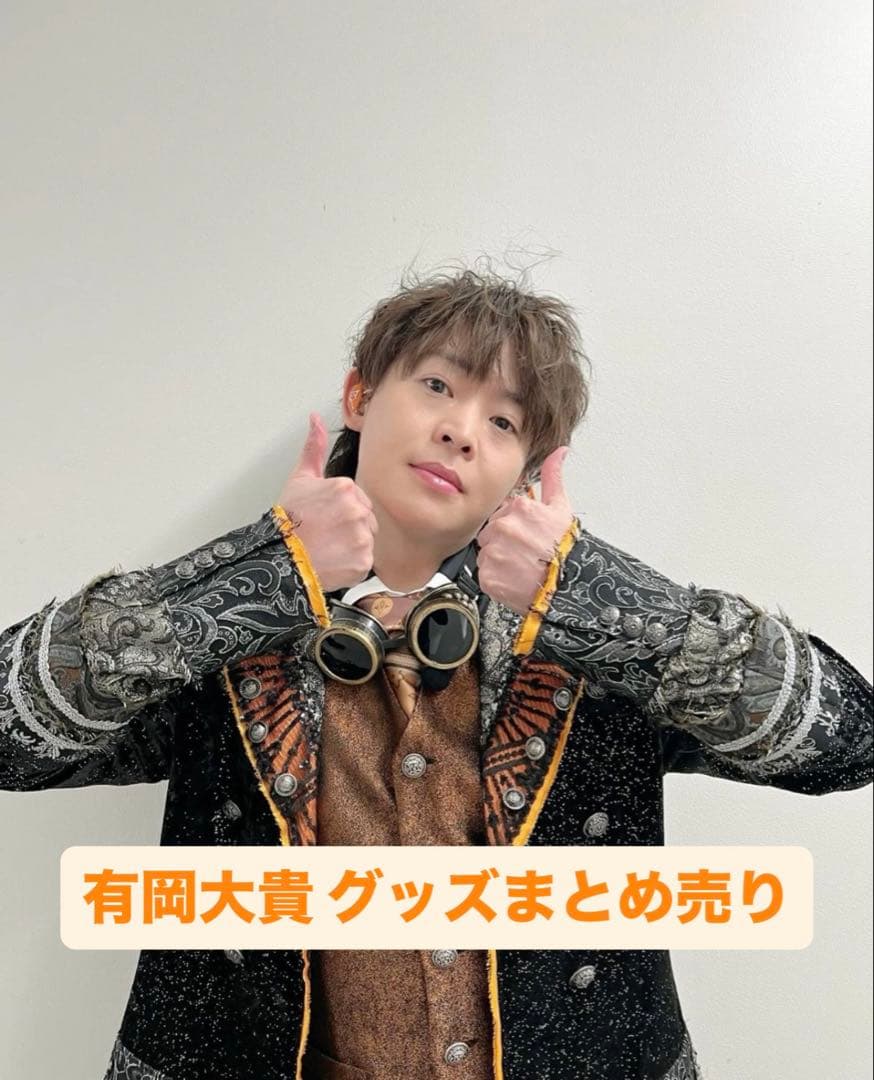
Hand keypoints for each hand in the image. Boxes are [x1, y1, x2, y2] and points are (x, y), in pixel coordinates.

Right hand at [277, 412, 377, 592]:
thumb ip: (313, 448)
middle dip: (350, 527)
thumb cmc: (287, 521)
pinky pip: (365, 562)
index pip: (359, 500)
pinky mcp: (363, 561)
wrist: (279, 558)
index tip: (325, 518)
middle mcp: (357, 510)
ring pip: (366, 540)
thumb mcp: (299, 479)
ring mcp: (361, 537)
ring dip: (351, 546)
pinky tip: (333, 561)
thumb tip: (316, 419)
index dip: (342, 511)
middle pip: (366, 519)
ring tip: (328, 548)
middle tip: (326, 534)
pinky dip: (351, 565)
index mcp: (345, 488)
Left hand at [476, 447, 573, 615]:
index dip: (515, 525)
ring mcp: (494, 553)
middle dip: (504, 542)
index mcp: (517, 508)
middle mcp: (502, 528)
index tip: (526, 535)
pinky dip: (497, 579)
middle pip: (492, 533)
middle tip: (524, 553)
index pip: (502, 513)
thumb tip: (557, 454)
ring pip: (487, 553)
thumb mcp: (562, 508)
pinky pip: (485, 575)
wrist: (571, 587)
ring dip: (500, 560)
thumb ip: (553, 476)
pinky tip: (514, 579)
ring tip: (521, 567)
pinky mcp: (488, 576)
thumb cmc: (568, 551)